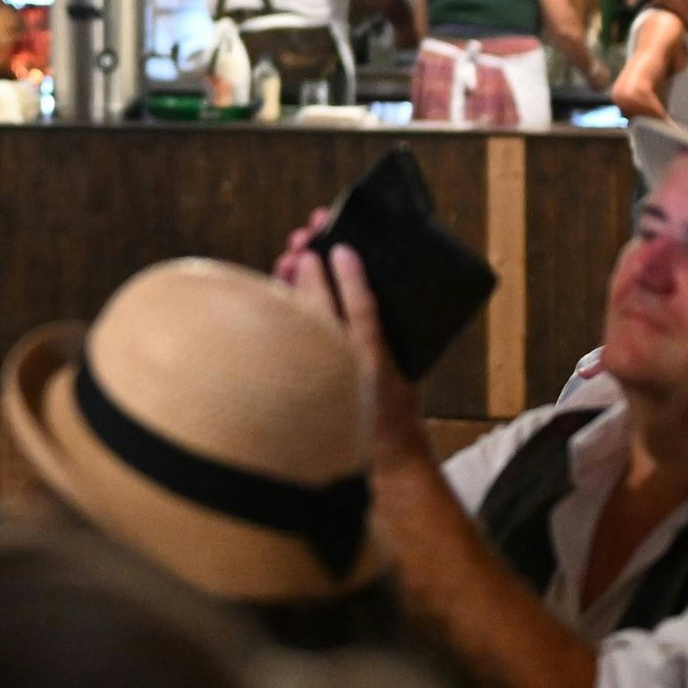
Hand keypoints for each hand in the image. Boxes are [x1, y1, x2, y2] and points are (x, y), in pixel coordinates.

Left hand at [274, 237, 428, 467]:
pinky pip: (284, 329)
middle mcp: (343, 366)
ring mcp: (316, 370)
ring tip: (292, 251)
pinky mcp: (294, 373)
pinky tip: (284, 277)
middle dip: (309, 267)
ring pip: (295, 316)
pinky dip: (282, 300)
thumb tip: (356, 271)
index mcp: (376, 364)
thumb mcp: (406, 367)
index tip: (342, 248)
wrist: (380, 450)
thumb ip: (386, 330)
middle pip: (319, 307)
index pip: (363, 314)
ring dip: (290, 279)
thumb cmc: (395, 401)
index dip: (352, 279)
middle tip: (306, 237)